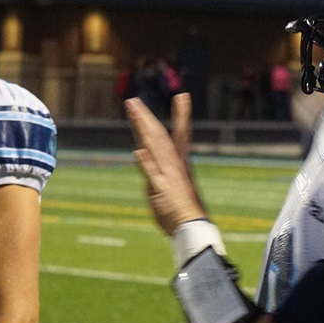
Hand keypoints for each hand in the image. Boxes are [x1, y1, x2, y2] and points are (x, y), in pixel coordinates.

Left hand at [126, 94, 207, 235]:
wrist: (192, 226)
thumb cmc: (182, 207)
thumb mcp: (172, 184)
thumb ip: (156, 168)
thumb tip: (142, 153)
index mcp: (180, 162)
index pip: (180, 134)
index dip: (182, 115)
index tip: (183, 96)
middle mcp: (174, 164)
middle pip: (159, 135)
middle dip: (145, 117)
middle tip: (133, 101)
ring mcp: (167, 175)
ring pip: (154, 147)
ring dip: (142, 128)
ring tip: (132, 113)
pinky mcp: (160, 189)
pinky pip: (152, 174)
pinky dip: (146, 163)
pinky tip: (138, 151)